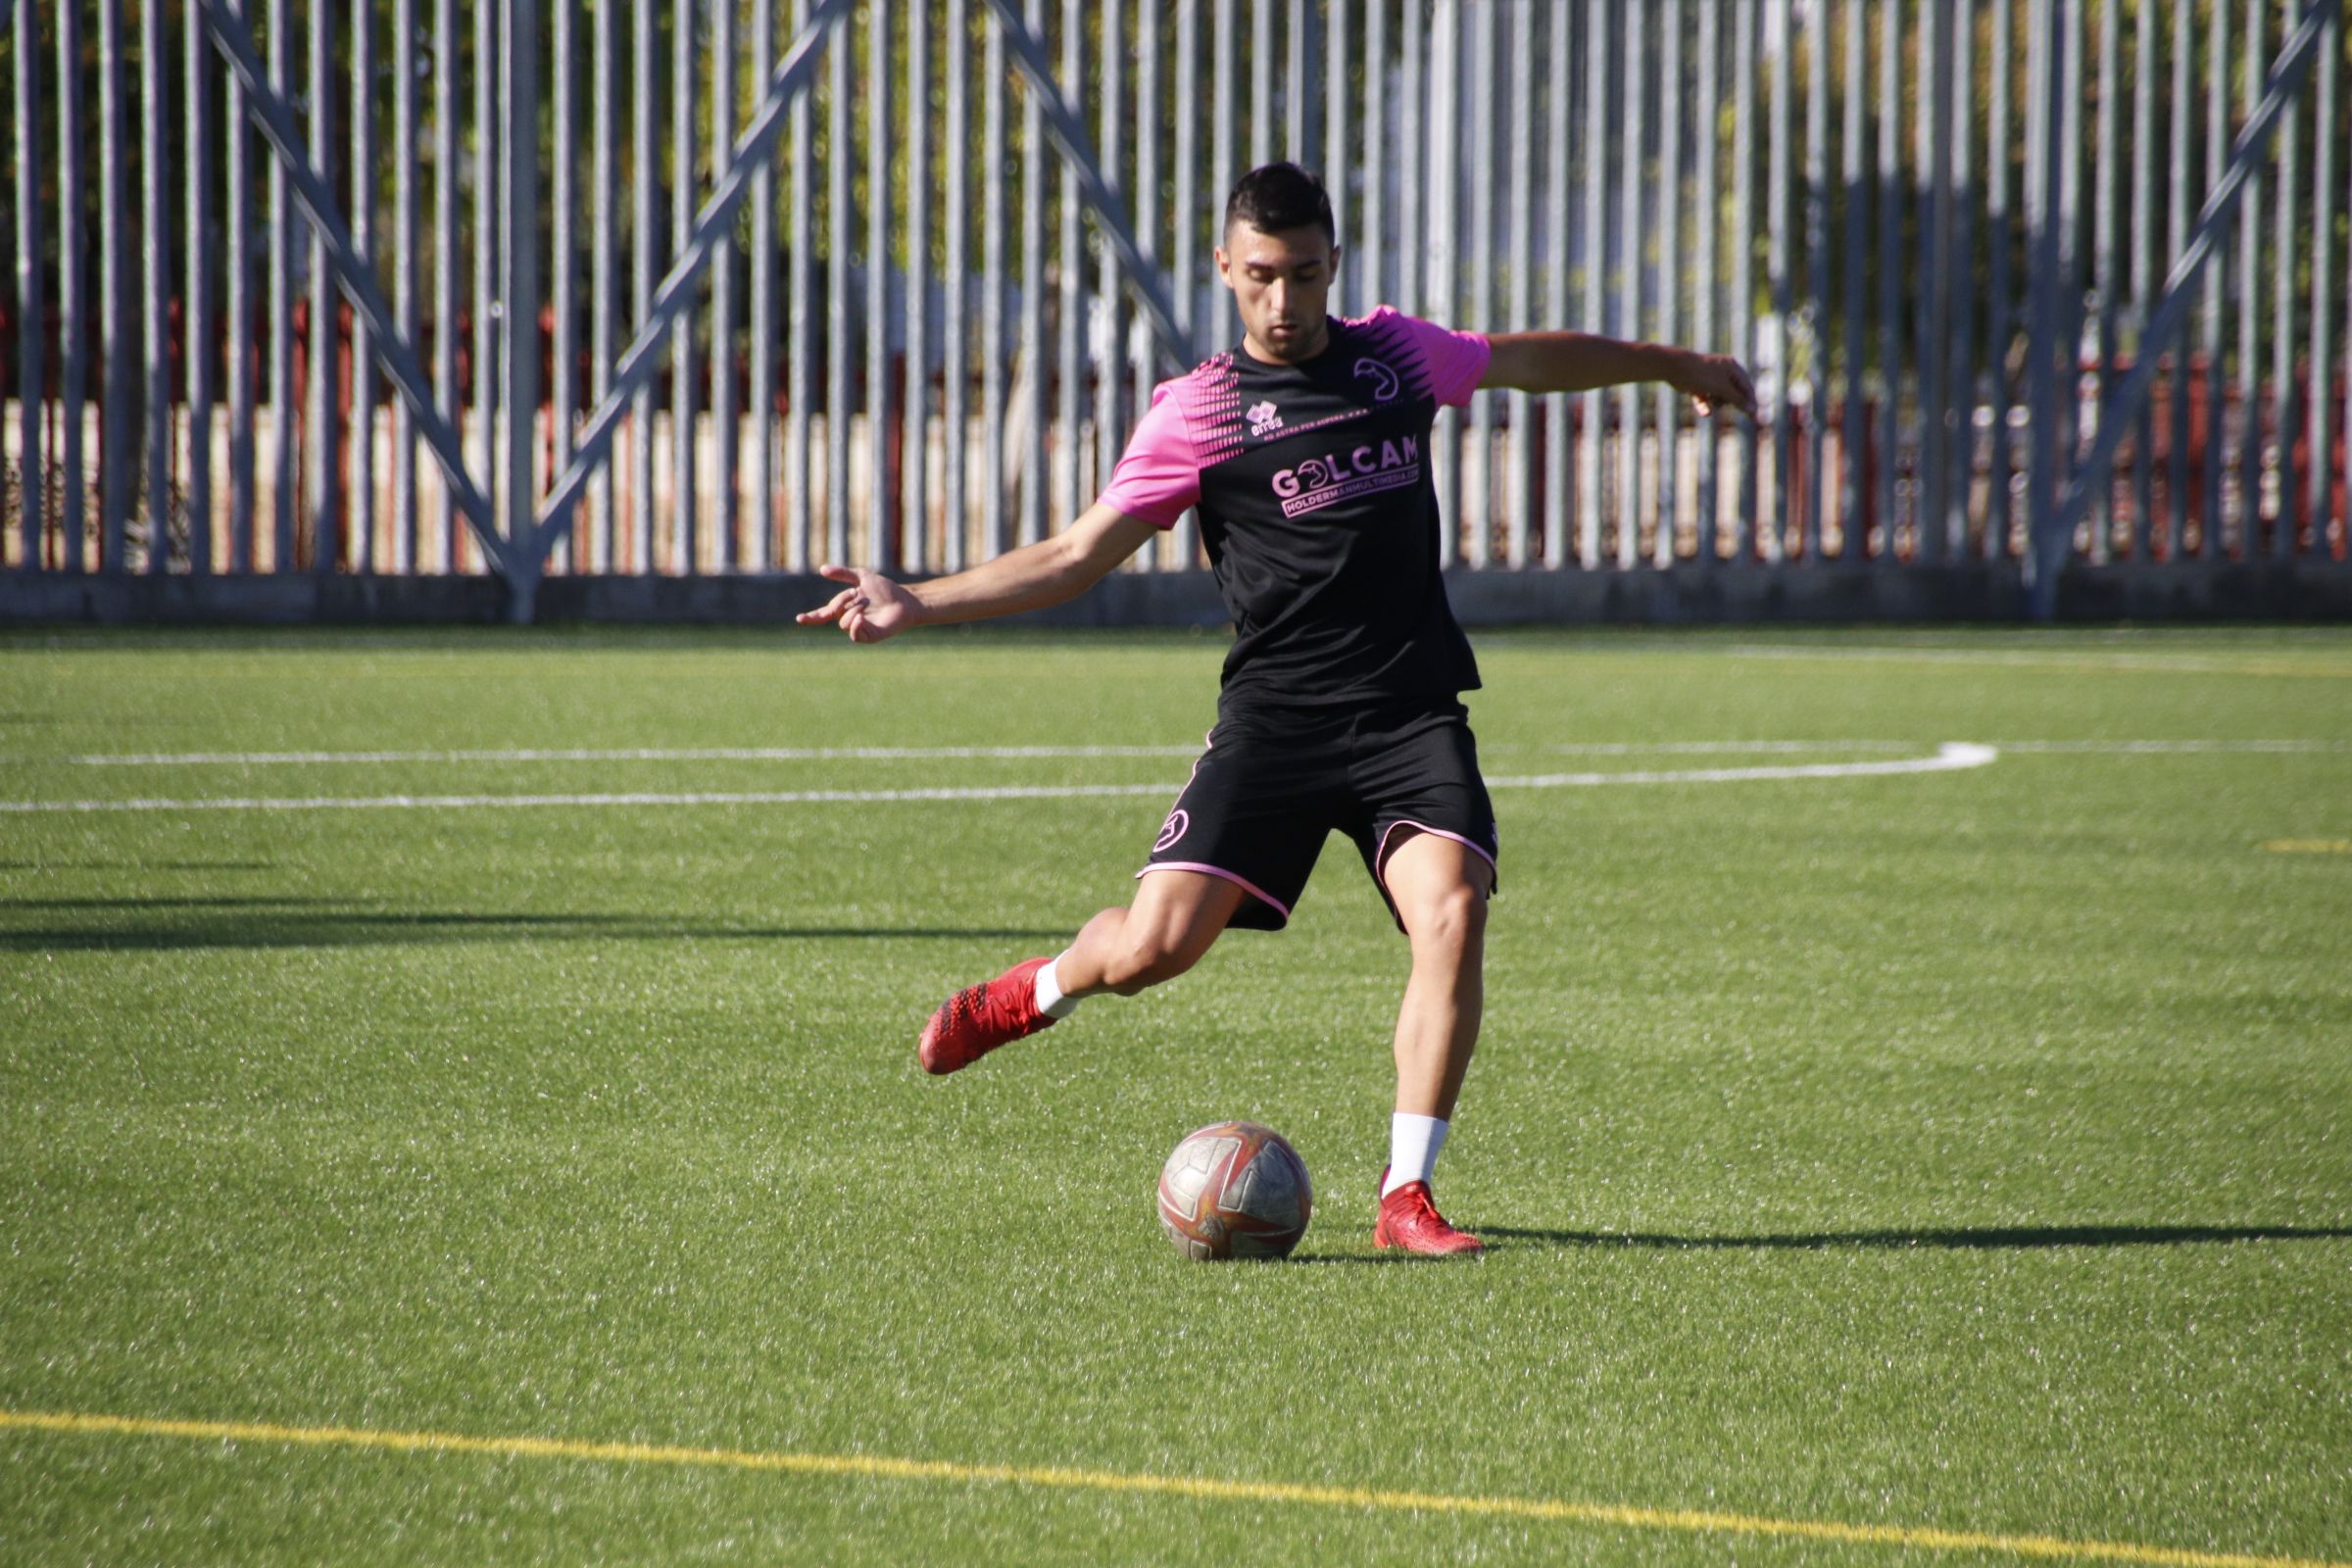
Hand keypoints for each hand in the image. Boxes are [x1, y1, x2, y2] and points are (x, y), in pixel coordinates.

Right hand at [794, 563, 921, 642]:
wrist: (905, 600)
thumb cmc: (885, 589)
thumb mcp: (862, 576)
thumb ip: (842, 573)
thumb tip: (822, 569)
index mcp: (845, 607)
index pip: (824, 614)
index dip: (812, 617)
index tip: (799, 618)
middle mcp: (849, 618)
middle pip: (833, 614)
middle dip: (840, 602)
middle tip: (854, 593)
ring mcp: (859, 628)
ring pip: (843, 623)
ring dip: (852, 610)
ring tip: (866, 604)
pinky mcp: (869, 636)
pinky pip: (855, 635)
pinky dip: (855, 626)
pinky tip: (862, 617)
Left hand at [1675, 352, 1757, 419]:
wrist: (1675, 368)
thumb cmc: (1702, 375)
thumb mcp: (1722, 388)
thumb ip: (1737, 399)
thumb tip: (1751, 409)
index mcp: (1733, 367)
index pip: (1747, 387)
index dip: (1750, 402)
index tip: (1753, 417)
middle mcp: (1723, 371)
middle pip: (1734, 393)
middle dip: (1730, 402)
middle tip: (1728, 408)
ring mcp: (1710, 378)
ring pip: (1719, 397)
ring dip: (1716, 403)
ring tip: (1712, 403)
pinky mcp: (1698, 385)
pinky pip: (1706, 399)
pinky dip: (1705, 405)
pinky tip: (1705, 412)